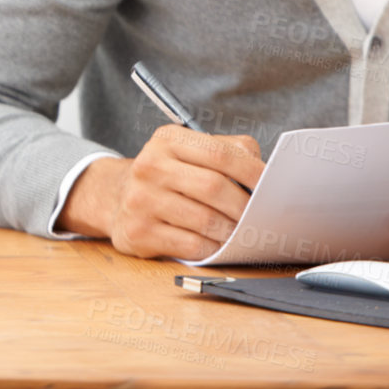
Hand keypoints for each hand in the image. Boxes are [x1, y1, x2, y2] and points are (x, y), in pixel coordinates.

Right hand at [61, 124, 265, 259]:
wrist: (116, 198)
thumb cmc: (168, 176)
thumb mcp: (189, 151)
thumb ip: (228, 152)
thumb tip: (266, 175)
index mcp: (167, 140)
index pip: (219, 152)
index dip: (252, 171)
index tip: (273, 186)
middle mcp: (149, 165)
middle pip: (213, 187)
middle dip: (245, 207)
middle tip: (261, 217)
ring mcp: (140, 199)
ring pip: (205, 220)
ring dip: (232, 231)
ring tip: (244, 233)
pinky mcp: (138, 231)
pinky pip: (190, 244)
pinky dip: (213, 248)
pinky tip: (218, 245)